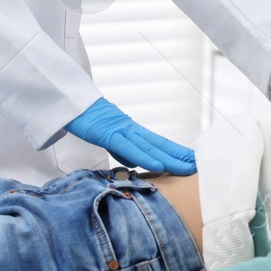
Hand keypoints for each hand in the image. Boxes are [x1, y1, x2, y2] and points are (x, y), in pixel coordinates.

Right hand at [64, 97, 194, 174]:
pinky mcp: (108, 133)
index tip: (193, 161)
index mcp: (131, 132)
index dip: (176, 152)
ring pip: (150, 147)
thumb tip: (135, 163)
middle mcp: (131, 130)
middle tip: (200, 166)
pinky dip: (145, 157)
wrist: (69, 102)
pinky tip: (159, 166)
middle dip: (180, 157)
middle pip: (160, 145)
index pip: (158, 144)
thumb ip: (122, 150)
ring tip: (188, 168)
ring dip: (170, 159)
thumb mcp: (108, 139)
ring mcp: (121, 130)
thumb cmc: (88, 119)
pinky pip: (128, 148)